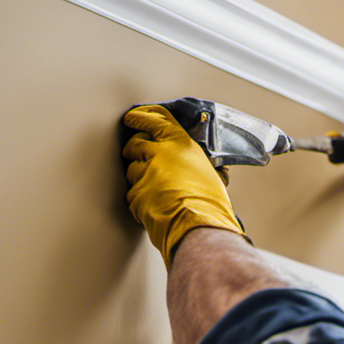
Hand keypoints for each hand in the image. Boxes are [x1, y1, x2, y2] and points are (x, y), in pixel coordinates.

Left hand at [122, 104, 246, 265]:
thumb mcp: (211, 174)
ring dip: (140, 176)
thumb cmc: (210, 203)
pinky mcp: (136, 194)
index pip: (155, 119)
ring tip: (156, 188)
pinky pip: (133, 193)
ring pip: (132, 169)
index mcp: (179, 143)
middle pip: (135, 142)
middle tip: (138, 153)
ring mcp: (144, 173)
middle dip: (134, 148)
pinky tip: (155, 205)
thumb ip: (198, 165)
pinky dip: (141, 199)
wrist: (199, 226)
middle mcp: (159, 154)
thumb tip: (209, 170)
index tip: (133, 117)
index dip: (141, 116)